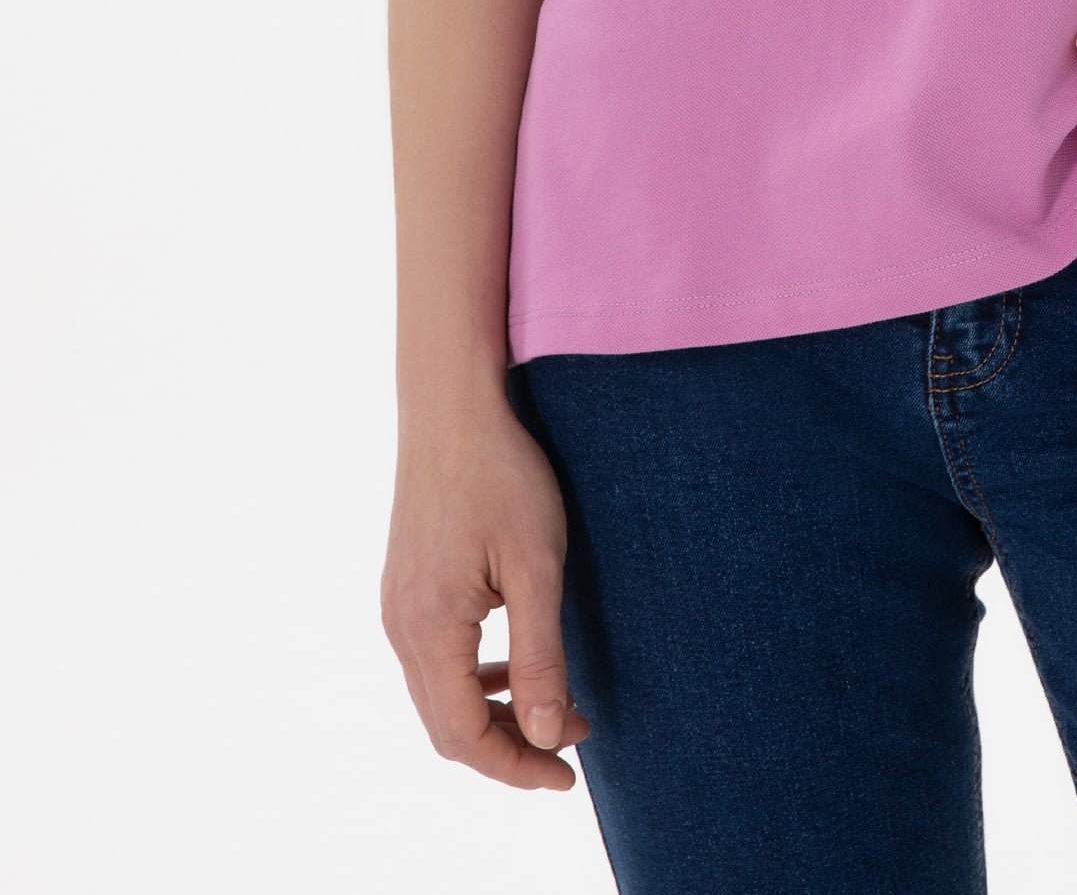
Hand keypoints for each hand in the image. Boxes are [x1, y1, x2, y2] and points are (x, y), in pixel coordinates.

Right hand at [382, 398, 591, 791]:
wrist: (452, 408)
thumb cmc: (501, 475)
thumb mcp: (536, 566)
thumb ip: (541, 656)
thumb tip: (548, 736)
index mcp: (429, 629)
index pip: (466, 736)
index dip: (517, 767)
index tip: (568, 775)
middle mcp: (401, 627)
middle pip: (447, 727)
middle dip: (510, 747)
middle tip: (572, 743)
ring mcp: (397, 607)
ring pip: (438, 697)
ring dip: (494, 714)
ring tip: (556, 706)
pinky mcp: (405, 588)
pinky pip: (434, 662)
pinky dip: (475, 680)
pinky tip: (515, 665)